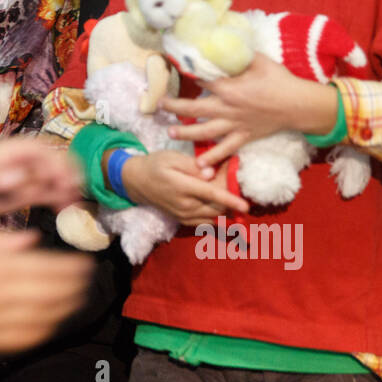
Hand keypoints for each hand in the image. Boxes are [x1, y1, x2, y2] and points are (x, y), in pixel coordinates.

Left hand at [0, 136, 81, 216]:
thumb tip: (17, 178)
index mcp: (23, 149)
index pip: (48, 153)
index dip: (58, 167)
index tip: (63, 183)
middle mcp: (34, 159)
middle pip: (61, 163)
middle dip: (70, 178)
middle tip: (72, 195)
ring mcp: (37, 174)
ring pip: (62, 179)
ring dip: (69, 191)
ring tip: (69, 206)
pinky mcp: (36, 189)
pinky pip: (54, 192)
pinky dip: (62, 199)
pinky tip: (63, 209)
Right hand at [0, 229, 91, 351]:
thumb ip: (6, 240)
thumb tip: (34, 239)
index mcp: (2, 266)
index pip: (50, 267)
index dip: (73, 267)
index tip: (87, 263)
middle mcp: (7, 294)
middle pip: (54, 292)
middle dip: (76, 286)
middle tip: (88, 280)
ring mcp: (2, 320)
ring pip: (47, 315)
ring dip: (67, 307)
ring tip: (77, 299)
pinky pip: (28, 337)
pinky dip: (46, 329)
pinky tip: (53, 322)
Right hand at [122, 149, 248, 225]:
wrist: (136, 182)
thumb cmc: (156, 165)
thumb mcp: (172, 158)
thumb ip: (193, 166)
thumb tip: (211, 174)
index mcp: (182, 187)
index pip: (211, 195)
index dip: (230, 201)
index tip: (245, 206)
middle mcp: (184, 205)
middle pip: (216, 207)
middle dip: (230, 200)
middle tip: (236, 185)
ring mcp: (184, 215)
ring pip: (213, 217)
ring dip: (225, 209)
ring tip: (231, 196)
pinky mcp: (183, 220)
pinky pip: (205, 223)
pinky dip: (216, 217)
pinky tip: (223, 208)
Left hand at [161, 54, 335, 169]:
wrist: (298, 105)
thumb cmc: (279, 80)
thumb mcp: (258, 60)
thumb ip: (238, 54)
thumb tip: (223, 41)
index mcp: (230, 88)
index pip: (201, 80)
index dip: (186, 74)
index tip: (173, 70)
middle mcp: (228, 108)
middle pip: (195, 109)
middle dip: (175, 107)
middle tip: (159, 105)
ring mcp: (235, 125)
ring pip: (205, 131)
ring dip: (186, 132)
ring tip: (170, 132)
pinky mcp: (243, 136)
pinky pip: (226, 149)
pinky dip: (213, 157)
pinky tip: (200, 164)